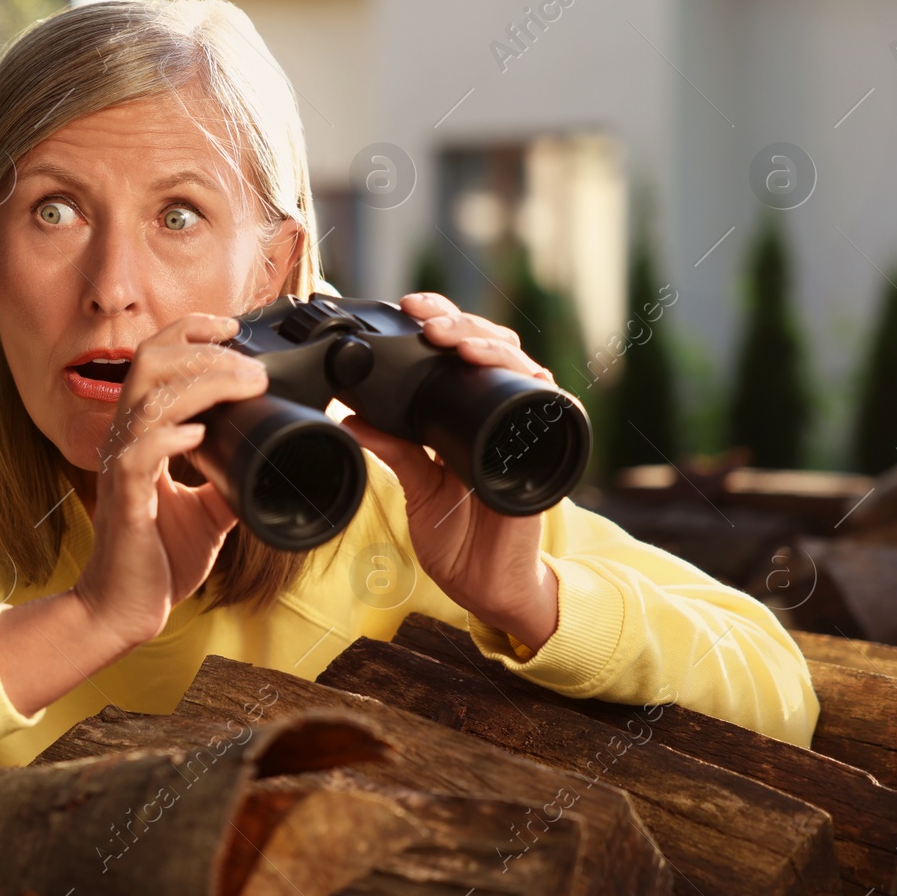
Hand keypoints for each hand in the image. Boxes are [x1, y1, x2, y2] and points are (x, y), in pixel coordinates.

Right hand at [71, 313, 268, 649]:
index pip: (156, 361)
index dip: (190, 333)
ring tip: (241, 385)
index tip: (231, 327)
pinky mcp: (124, 501)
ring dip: (200, 386)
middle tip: (247, 362)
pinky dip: (170, 438)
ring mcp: (121, 468)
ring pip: (148, 400)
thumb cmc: (157, 557)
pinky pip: (137, 456)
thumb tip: (269, 456)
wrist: (126, 610)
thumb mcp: (208, 508)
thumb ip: (229, 475)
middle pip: (150, 363)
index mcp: (142, 434)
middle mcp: (126, 440)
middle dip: (201, 350)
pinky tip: (200, 434)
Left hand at [339, 292, 559, 651]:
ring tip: (455, 342)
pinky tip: (509, 368)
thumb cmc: (457, 537)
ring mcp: (522, 427)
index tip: (407, 308)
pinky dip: (530, 380)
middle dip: (459, 323)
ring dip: (488, 344)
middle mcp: (494, 413)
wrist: (488, 587)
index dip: (438, 323)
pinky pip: (547, 403)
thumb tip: (349, 417)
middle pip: (487, 345)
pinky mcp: (544, 450)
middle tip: (427, 320)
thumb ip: (394, 450)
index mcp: (461, 415)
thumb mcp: (419, 487)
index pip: (454, 352)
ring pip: (517, 363)